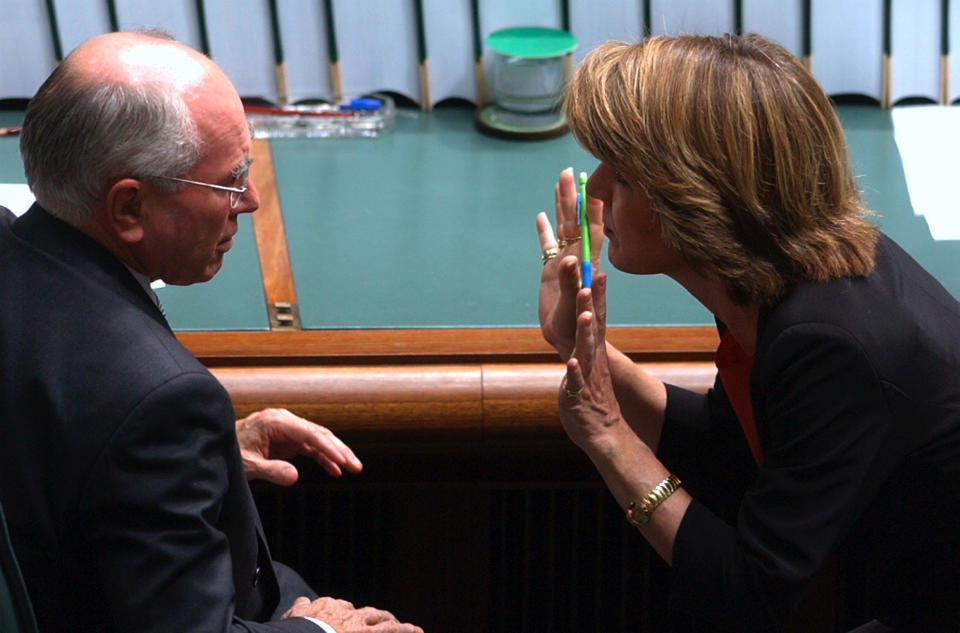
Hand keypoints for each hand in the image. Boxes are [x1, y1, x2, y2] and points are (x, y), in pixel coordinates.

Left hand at [236, 408, 361, 485]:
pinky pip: (311, 448)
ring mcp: (288, 430)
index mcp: (275, 422)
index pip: (308, 433)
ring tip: (354, 468)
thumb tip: (295, 476)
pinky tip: (335, 471)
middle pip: (319, 433)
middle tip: (356, 466)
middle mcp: (285, 422)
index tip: (342, 460)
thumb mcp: (248, 465)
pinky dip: (324, 458)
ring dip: (336, 454)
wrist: (217, 446)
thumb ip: (271, 470)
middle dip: (339, 450)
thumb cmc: (230, 453)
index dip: (327, 447)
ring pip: (319, 439)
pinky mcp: (288, 440)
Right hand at [283, 596, 423, 632]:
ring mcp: (361, 627)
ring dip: (401, 628)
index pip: (345, 609)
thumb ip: (301, 608)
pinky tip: (418, 632)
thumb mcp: (294, 616)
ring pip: (386, 623)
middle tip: (390, 623)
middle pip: (371, 614)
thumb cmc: (297, 629)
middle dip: (381, 618)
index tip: (356, 619)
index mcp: (331, 608)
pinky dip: (406, 631)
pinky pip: (392, 631)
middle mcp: (350, 615)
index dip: (351, 615)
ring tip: (415, 631)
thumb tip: (303, 599)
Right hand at [536, 167, 603, 359]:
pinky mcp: (552, 272)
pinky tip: (541, 216)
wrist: (572, 342)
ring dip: (561, 206)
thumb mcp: (575, 306)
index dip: (590, 204)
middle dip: (573, 195)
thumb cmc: (579, 328)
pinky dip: (544, 231)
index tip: (590, 180)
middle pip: (575, 220)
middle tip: (568, 170)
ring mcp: (565, 262)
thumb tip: (571, 258)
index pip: (591, 227)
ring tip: (558, 182)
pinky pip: (548, 246)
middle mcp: (578, 257)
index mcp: (587, 263)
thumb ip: (572, 282)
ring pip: (563, 227)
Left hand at [556, 274, 624, 449]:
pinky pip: (577, 382)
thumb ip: (587, 343)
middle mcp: (593, 360)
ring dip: (585, 332)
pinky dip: (575, 371)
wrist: (603, 432)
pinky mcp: (579, 395)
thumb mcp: (590, 365)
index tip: (598, 272)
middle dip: (590, 304)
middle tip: (590, 281)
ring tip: (584, 314)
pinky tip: (572, 361)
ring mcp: (588, 376)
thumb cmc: (593, 397)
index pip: (598, 318)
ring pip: (587, 350)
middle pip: (593, 327)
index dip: (598, 296)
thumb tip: (587, 319)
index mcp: (595, 351)